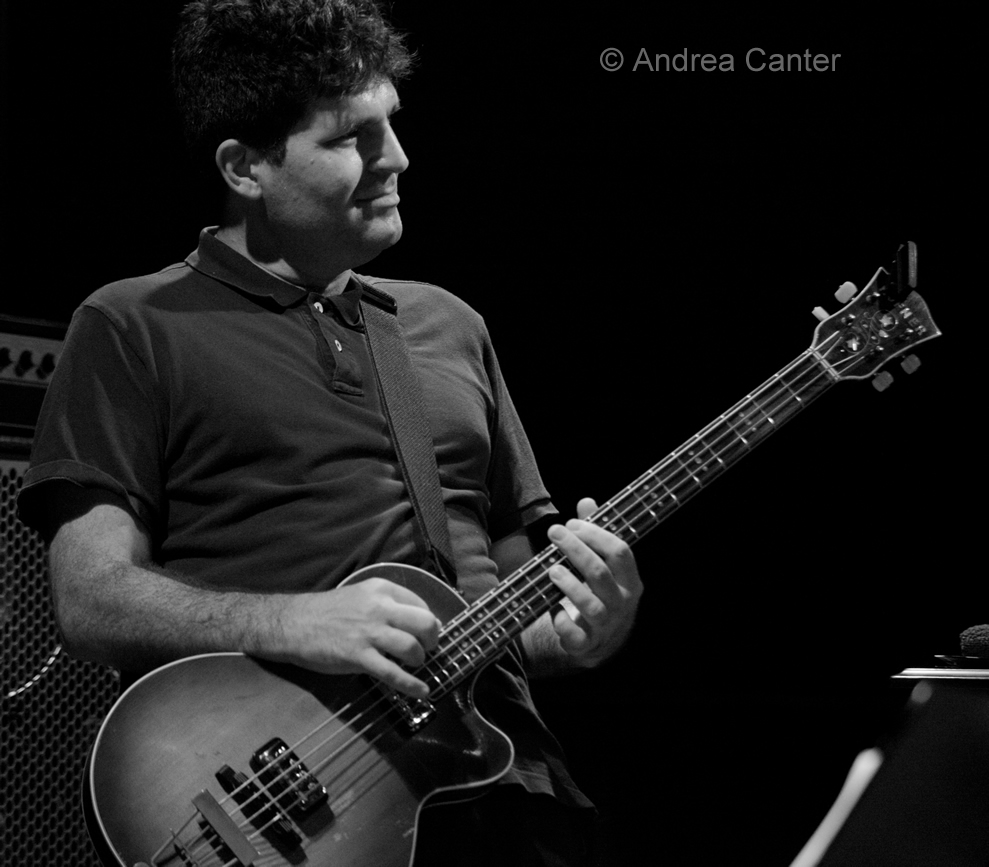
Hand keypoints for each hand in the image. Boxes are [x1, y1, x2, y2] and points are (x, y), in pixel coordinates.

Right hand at [277, 578, 440, 697]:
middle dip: (432, 639)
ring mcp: (369, 633)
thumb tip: (414, 622)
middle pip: (424, 622)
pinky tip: (422, 692)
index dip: (429, 621)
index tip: (428, 632)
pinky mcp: (359, 657)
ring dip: (420, 659)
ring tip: (414, 664)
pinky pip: (393, 673)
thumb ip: (386, 604)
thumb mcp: (360, 595)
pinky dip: (412, 685)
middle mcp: (380, 608)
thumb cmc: (327, 611)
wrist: (293, 624)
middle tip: (428, 648)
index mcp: (381, 589)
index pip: (420, 603)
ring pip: (412, 647)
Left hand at [545, 498, 642, 665]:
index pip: (620, 552)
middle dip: (576, 549)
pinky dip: (561, 621)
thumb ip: (594, 534)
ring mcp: (605, 625)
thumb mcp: (601, 563)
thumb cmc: (598, 592)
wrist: (598, 640)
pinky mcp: (586, 643)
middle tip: (554, 532)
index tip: (572, 524)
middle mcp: (621, 603)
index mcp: (629, 580)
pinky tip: (552, 608)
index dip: (596, 534)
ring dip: (569, 584)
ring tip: (551, 569)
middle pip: (600, 573)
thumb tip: (587, 501)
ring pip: (590, 604)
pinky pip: (574, 634)